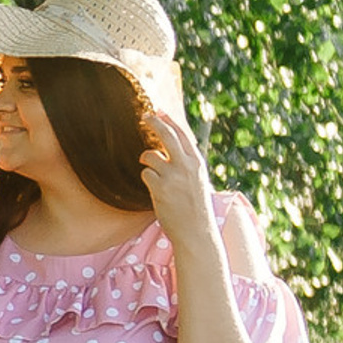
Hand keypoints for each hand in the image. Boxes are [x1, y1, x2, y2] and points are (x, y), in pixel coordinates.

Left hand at [139, 104, 218, 244]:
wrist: (196, 231)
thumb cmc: (195, 208)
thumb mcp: (197, 181)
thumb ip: (186, 165)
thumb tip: (169, 151)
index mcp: (197, 163)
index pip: (182, 134)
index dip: (169, 120)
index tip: (159, 111)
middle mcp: (187, 165)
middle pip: (167, 134)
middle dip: (154, 122)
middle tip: (145, 115)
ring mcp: (173, 175)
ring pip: (150, 155)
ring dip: (147, 163)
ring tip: (155, 177)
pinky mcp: (160, 187)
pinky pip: (145, 173)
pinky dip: (147, 179)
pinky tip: (156, 191)